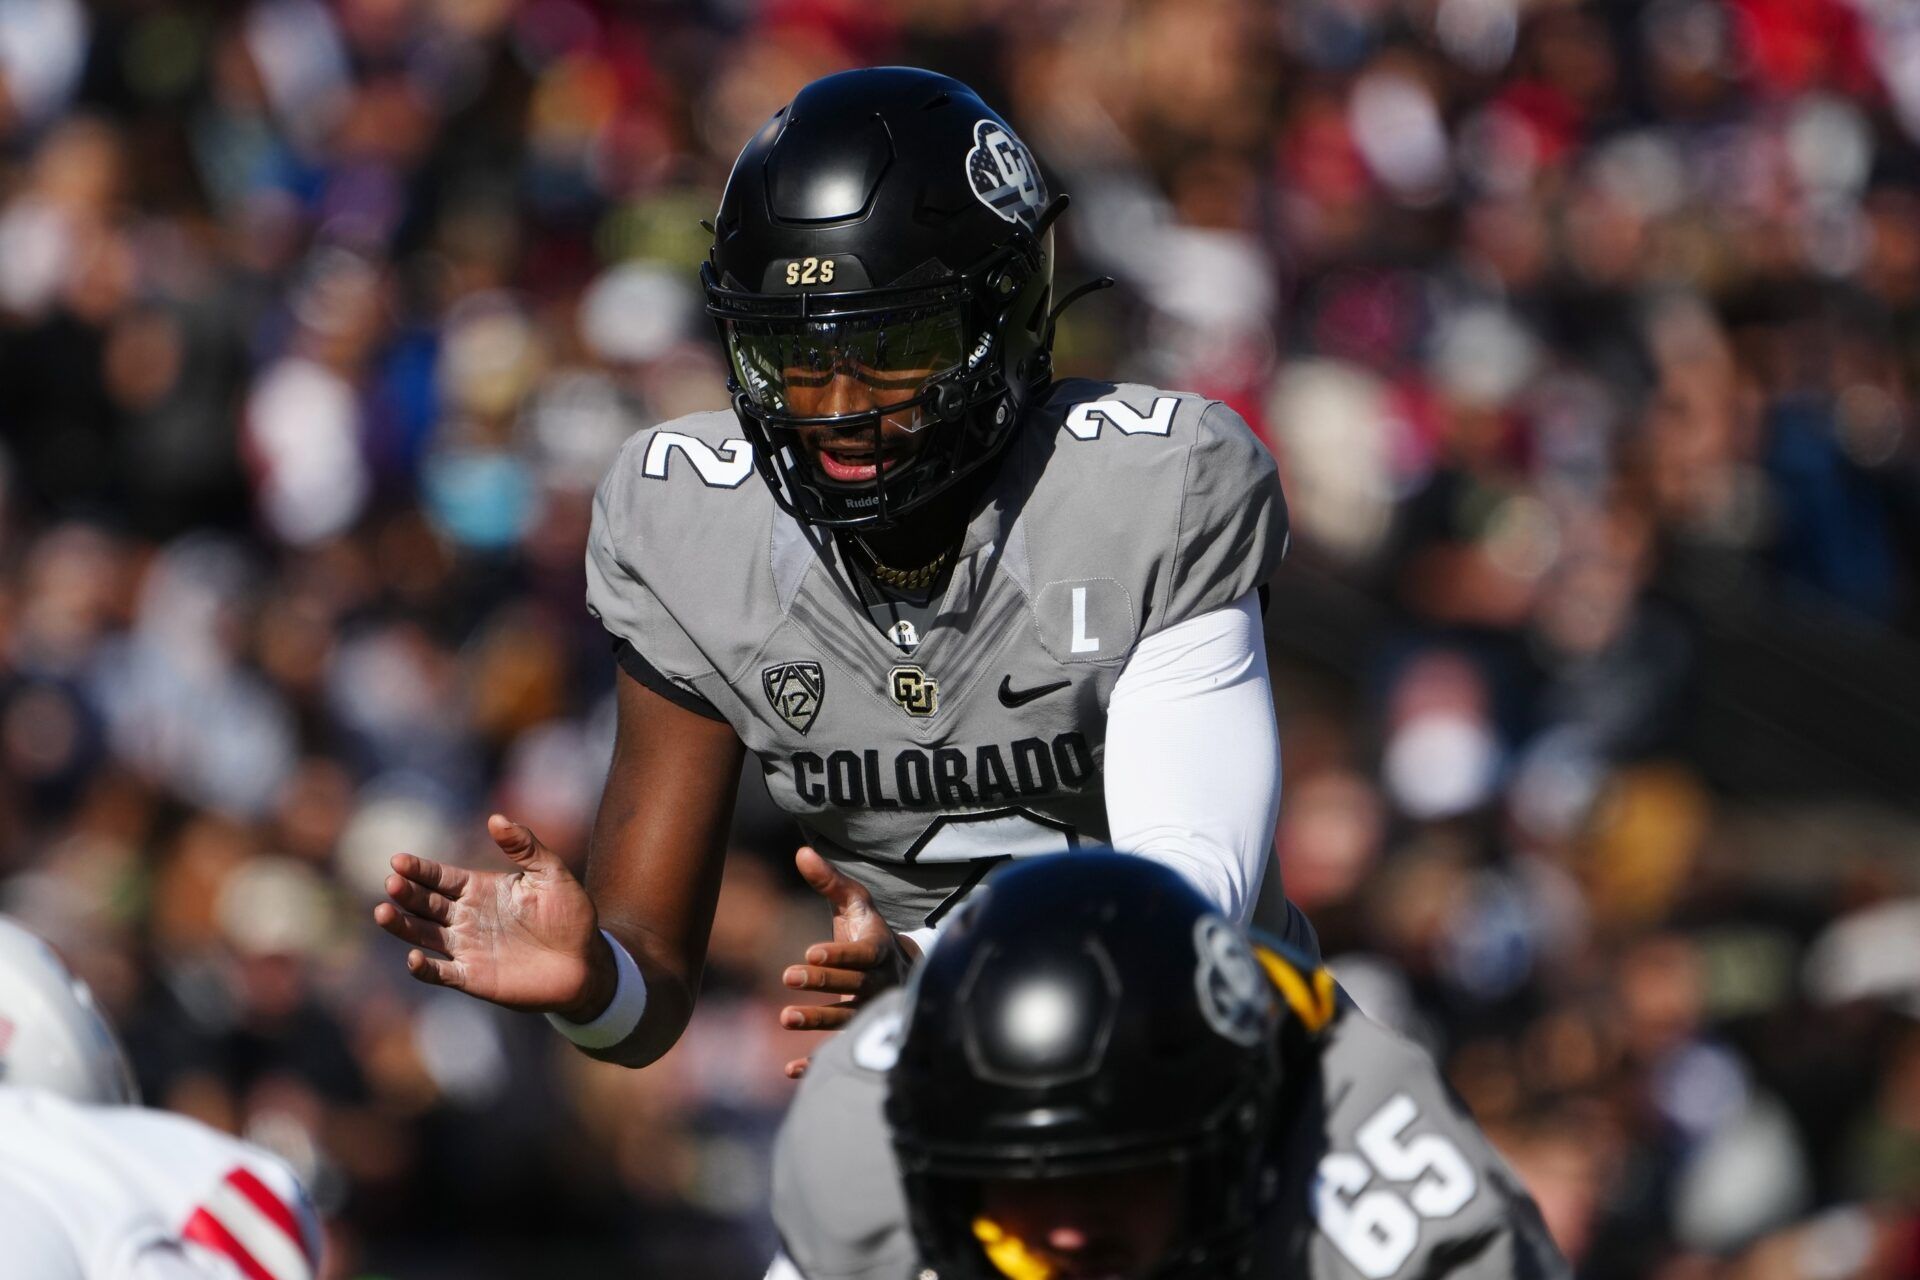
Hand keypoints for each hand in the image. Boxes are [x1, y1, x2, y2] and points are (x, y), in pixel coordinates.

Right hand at [373, 815, 613, 1020]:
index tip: (398, 861)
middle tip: (392, 883)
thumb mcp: (552, 874)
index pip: (440, 877)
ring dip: (402, 926)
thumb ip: (525, 846)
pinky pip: (441, 973)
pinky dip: (424, 968)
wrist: (586, 962)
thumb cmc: (570, 915)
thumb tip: (496, 817)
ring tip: (383, 913)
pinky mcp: (473, 977)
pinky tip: (412, 959)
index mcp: (480, 889)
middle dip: (407, 893)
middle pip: (425, 903)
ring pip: (424, 934)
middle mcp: (466, 917)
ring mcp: (466, 947)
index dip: (419, 870)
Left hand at [779, 846, 916, 1078]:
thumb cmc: (869, 932)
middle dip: (822, 983)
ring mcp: (869, 1013)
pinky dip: (817, 1062)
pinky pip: (838, 1051)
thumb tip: (801, 852)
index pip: (861, 953)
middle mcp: (878, 984)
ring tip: (785, 1018)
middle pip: (851, 985)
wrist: (900, 973)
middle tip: (788, 975)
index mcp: (880, 950)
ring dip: (817, 1021)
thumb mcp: (856, 904)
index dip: (838, 954)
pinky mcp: (857, 1035)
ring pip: (845, 1020)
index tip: (810, 952)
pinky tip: (790, 1070)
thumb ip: (830, 882)